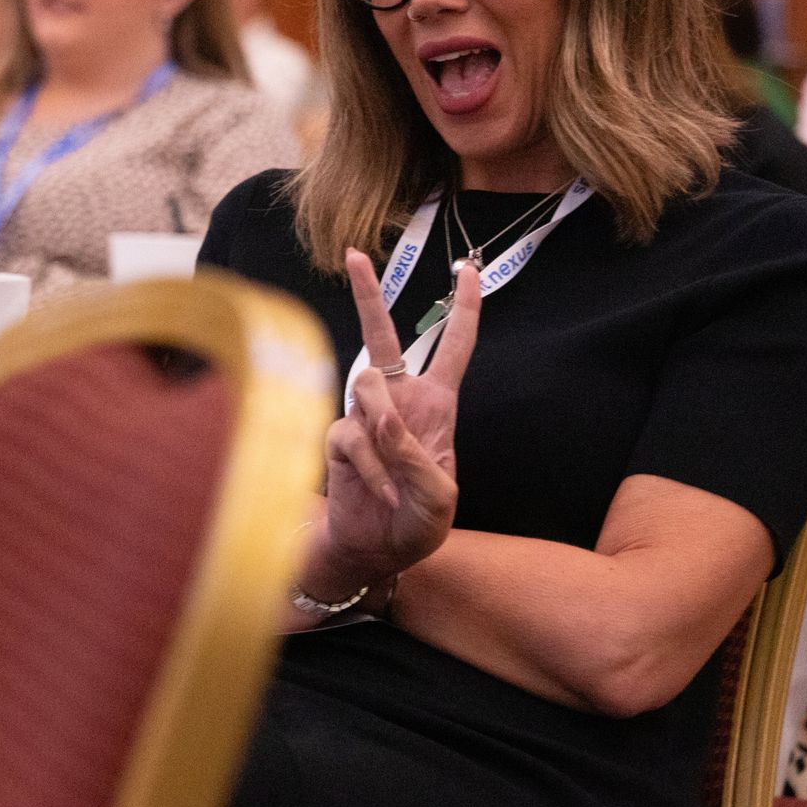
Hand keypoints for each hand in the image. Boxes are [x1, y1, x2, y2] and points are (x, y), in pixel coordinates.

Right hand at [313, 248, 480, 587]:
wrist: (377, 551)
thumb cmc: (418, 523)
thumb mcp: (439, 494)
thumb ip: (416, 454)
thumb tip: (381, 418)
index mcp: (437, 405)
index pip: (453, 346)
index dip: (464, 308)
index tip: (468, 270)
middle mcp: (398, 401)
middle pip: (382, 336)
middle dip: (368, 294)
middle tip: (353, 255)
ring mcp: (365, 417)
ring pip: (366, 387)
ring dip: (383, 428)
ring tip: (393, 468)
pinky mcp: (339, 438)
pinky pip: (350, 435)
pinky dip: (369, 468)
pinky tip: (380, 492)